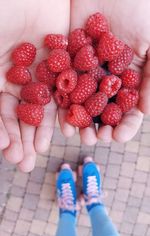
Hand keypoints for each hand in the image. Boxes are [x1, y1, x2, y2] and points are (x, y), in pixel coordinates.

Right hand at [0, 0, 69, 171]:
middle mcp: (21, 80)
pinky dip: (66, 110)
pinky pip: (67, 90)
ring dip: (41, 130)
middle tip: (24, 163)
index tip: (7, 152)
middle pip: (22, 115)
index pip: (1, 112)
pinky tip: (65, 129)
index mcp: (0, 79)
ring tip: (40, 151)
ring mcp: (43, 73)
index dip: (4, 132)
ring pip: (43, 107)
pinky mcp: (64, 63)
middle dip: (21, 139)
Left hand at [59, 0, 149, 143]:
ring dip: (78, 120)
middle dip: (99, 128)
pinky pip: (64, 84)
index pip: (128, 110)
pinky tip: (60, 114)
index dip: (125, 125)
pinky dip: (62, 100)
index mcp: (129, 79)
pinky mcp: (69, 61)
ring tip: (76, 133)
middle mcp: (108, 80)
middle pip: (103, 111)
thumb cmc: (140, 10)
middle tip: (94, 139)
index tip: (118, 137)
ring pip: (82, 103)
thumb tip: (146, 111)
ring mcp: (88, 72)